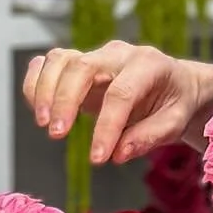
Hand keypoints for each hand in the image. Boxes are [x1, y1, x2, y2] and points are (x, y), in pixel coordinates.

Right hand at [22, 40, 212, 164]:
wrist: (175, 84)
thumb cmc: (175, 103)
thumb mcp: (176, 123)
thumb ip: (148, 137)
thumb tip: (118, 153)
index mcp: (149, 64)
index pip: (121, 93)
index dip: (106, 127)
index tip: (98, 158)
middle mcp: (118, 54)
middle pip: (82, 67)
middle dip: (65, 101)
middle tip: (57, 135)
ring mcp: (96, 56)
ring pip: (60, 60)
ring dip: (45, 90)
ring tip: (44, 124)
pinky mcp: (79, 65)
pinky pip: (49, 64)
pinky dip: (37, 83)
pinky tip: (38, 110)